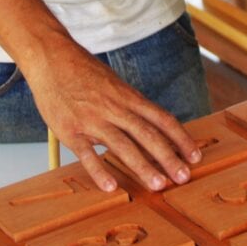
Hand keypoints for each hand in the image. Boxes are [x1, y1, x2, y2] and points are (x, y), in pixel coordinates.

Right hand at [20, 36, 201, 192]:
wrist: (51, 58)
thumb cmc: (83, 72)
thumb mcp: (114, 84)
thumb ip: (131, 105)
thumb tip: (152, 126)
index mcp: (128, 97)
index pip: (162, 119)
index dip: (181, 138)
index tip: (195, 156)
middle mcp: (115, 108)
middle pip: (148, 135)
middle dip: (169, 157)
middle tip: (184, 177)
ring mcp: (92, 120)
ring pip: (123, 145)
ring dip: (143, 167)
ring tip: (158, 185)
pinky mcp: (70, 130)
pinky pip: (87, 154)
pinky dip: (100, 171)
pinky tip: (112, 187)